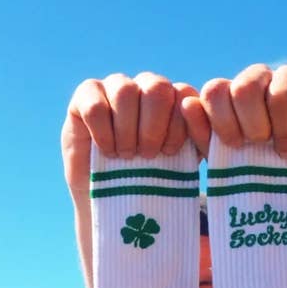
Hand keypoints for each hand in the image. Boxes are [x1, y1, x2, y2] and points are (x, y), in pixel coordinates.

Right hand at [61, 72, 199, 197]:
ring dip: (127, 130)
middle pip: (156, 86)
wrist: (116, 201)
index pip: (183, 94)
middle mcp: (146, 87)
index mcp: (174, 99)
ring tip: (126, 155)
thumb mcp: (185, 165)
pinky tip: (107, 150)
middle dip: (153, 126)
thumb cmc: (154, 182)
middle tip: (147, 155)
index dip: (177, 126)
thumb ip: (200, 140)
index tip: (169, 153)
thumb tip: (194, 108)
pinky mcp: (86, 96)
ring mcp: (115, 87)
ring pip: (125, 91)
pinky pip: (95, 104)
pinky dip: (103, 131)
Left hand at [182, 63, 286, 189]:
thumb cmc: (257, 167)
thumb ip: (203, 135)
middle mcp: (258, 78)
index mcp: (231, 92)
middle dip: (252, 125)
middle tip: (261, 146)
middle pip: (245, 87)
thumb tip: (186, 104)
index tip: (235, 146)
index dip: (222, 120)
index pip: (215, 91)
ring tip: (285, 153)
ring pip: (281, 92)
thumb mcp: (226, 158)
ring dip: (282, 130)